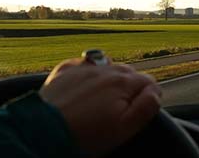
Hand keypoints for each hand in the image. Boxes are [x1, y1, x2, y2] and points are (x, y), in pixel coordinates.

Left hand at [39, 58, 161, 156]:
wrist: (42, 132)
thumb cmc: (86, 135)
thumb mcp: (124, 128)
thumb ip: (146, 107)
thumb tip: (156, 91)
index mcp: (123, 82)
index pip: (150, 82)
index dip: (148, 98)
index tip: (138, 113)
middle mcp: (105, 69)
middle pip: (130, 73)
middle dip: (130, 89)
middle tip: (119, 112)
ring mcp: (84, 68)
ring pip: (109, 67)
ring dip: (110, 80)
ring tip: (102, 101)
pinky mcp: (65, 71)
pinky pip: (83, 64)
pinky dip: (88, 73)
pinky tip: (85, 87)